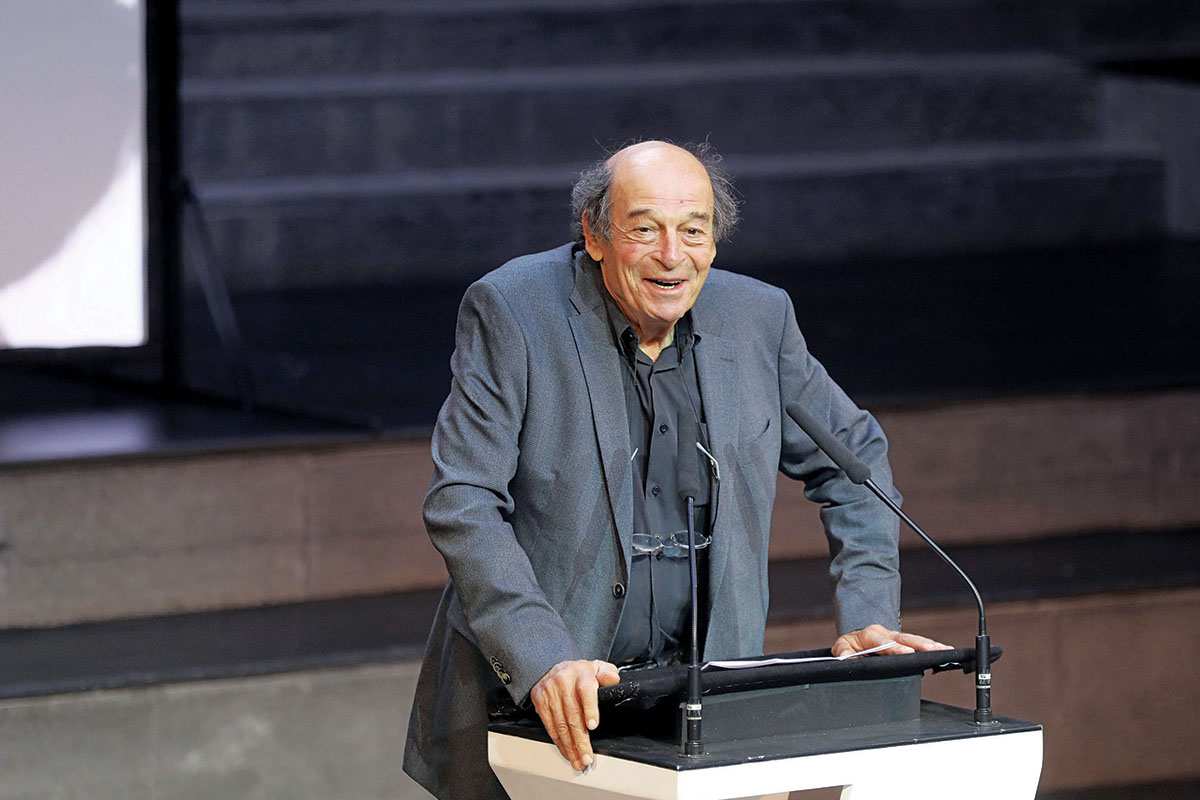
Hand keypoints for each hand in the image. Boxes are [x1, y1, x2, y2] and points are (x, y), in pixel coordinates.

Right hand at [529, 659, 620, 770]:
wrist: (556, 667)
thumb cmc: (581, 673)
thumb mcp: (598, 668)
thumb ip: (608, 674)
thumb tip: (613, 680)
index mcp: (581, 673)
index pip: (586, 690)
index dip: (590, 708)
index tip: (592, 725)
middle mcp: (563, 681)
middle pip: (572, 714)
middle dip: (580, 740)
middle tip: (587, 756)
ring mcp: (549, 691)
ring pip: (560, 724)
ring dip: (570, 746)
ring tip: (578, 760)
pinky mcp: (539, 700)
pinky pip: (549, 726)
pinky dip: (559, 742)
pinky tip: (567, 750)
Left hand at [831, 623, 950, 657]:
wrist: (856, 637)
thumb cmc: (850, 645)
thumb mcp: (842, 648)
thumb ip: (844, 654)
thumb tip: (849, 660)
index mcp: (870, 634)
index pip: (884, 642)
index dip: (895, 648)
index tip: (908, 653)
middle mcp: (886, 633)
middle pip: (905, 638)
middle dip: (920, 644)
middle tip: (935, 649)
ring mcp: (896, 637)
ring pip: (914, 639)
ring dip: (930, 645)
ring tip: (946, 649)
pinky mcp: (904, 642)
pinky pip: (918, 643)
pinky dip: (931, 647)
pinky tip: (944, 651)